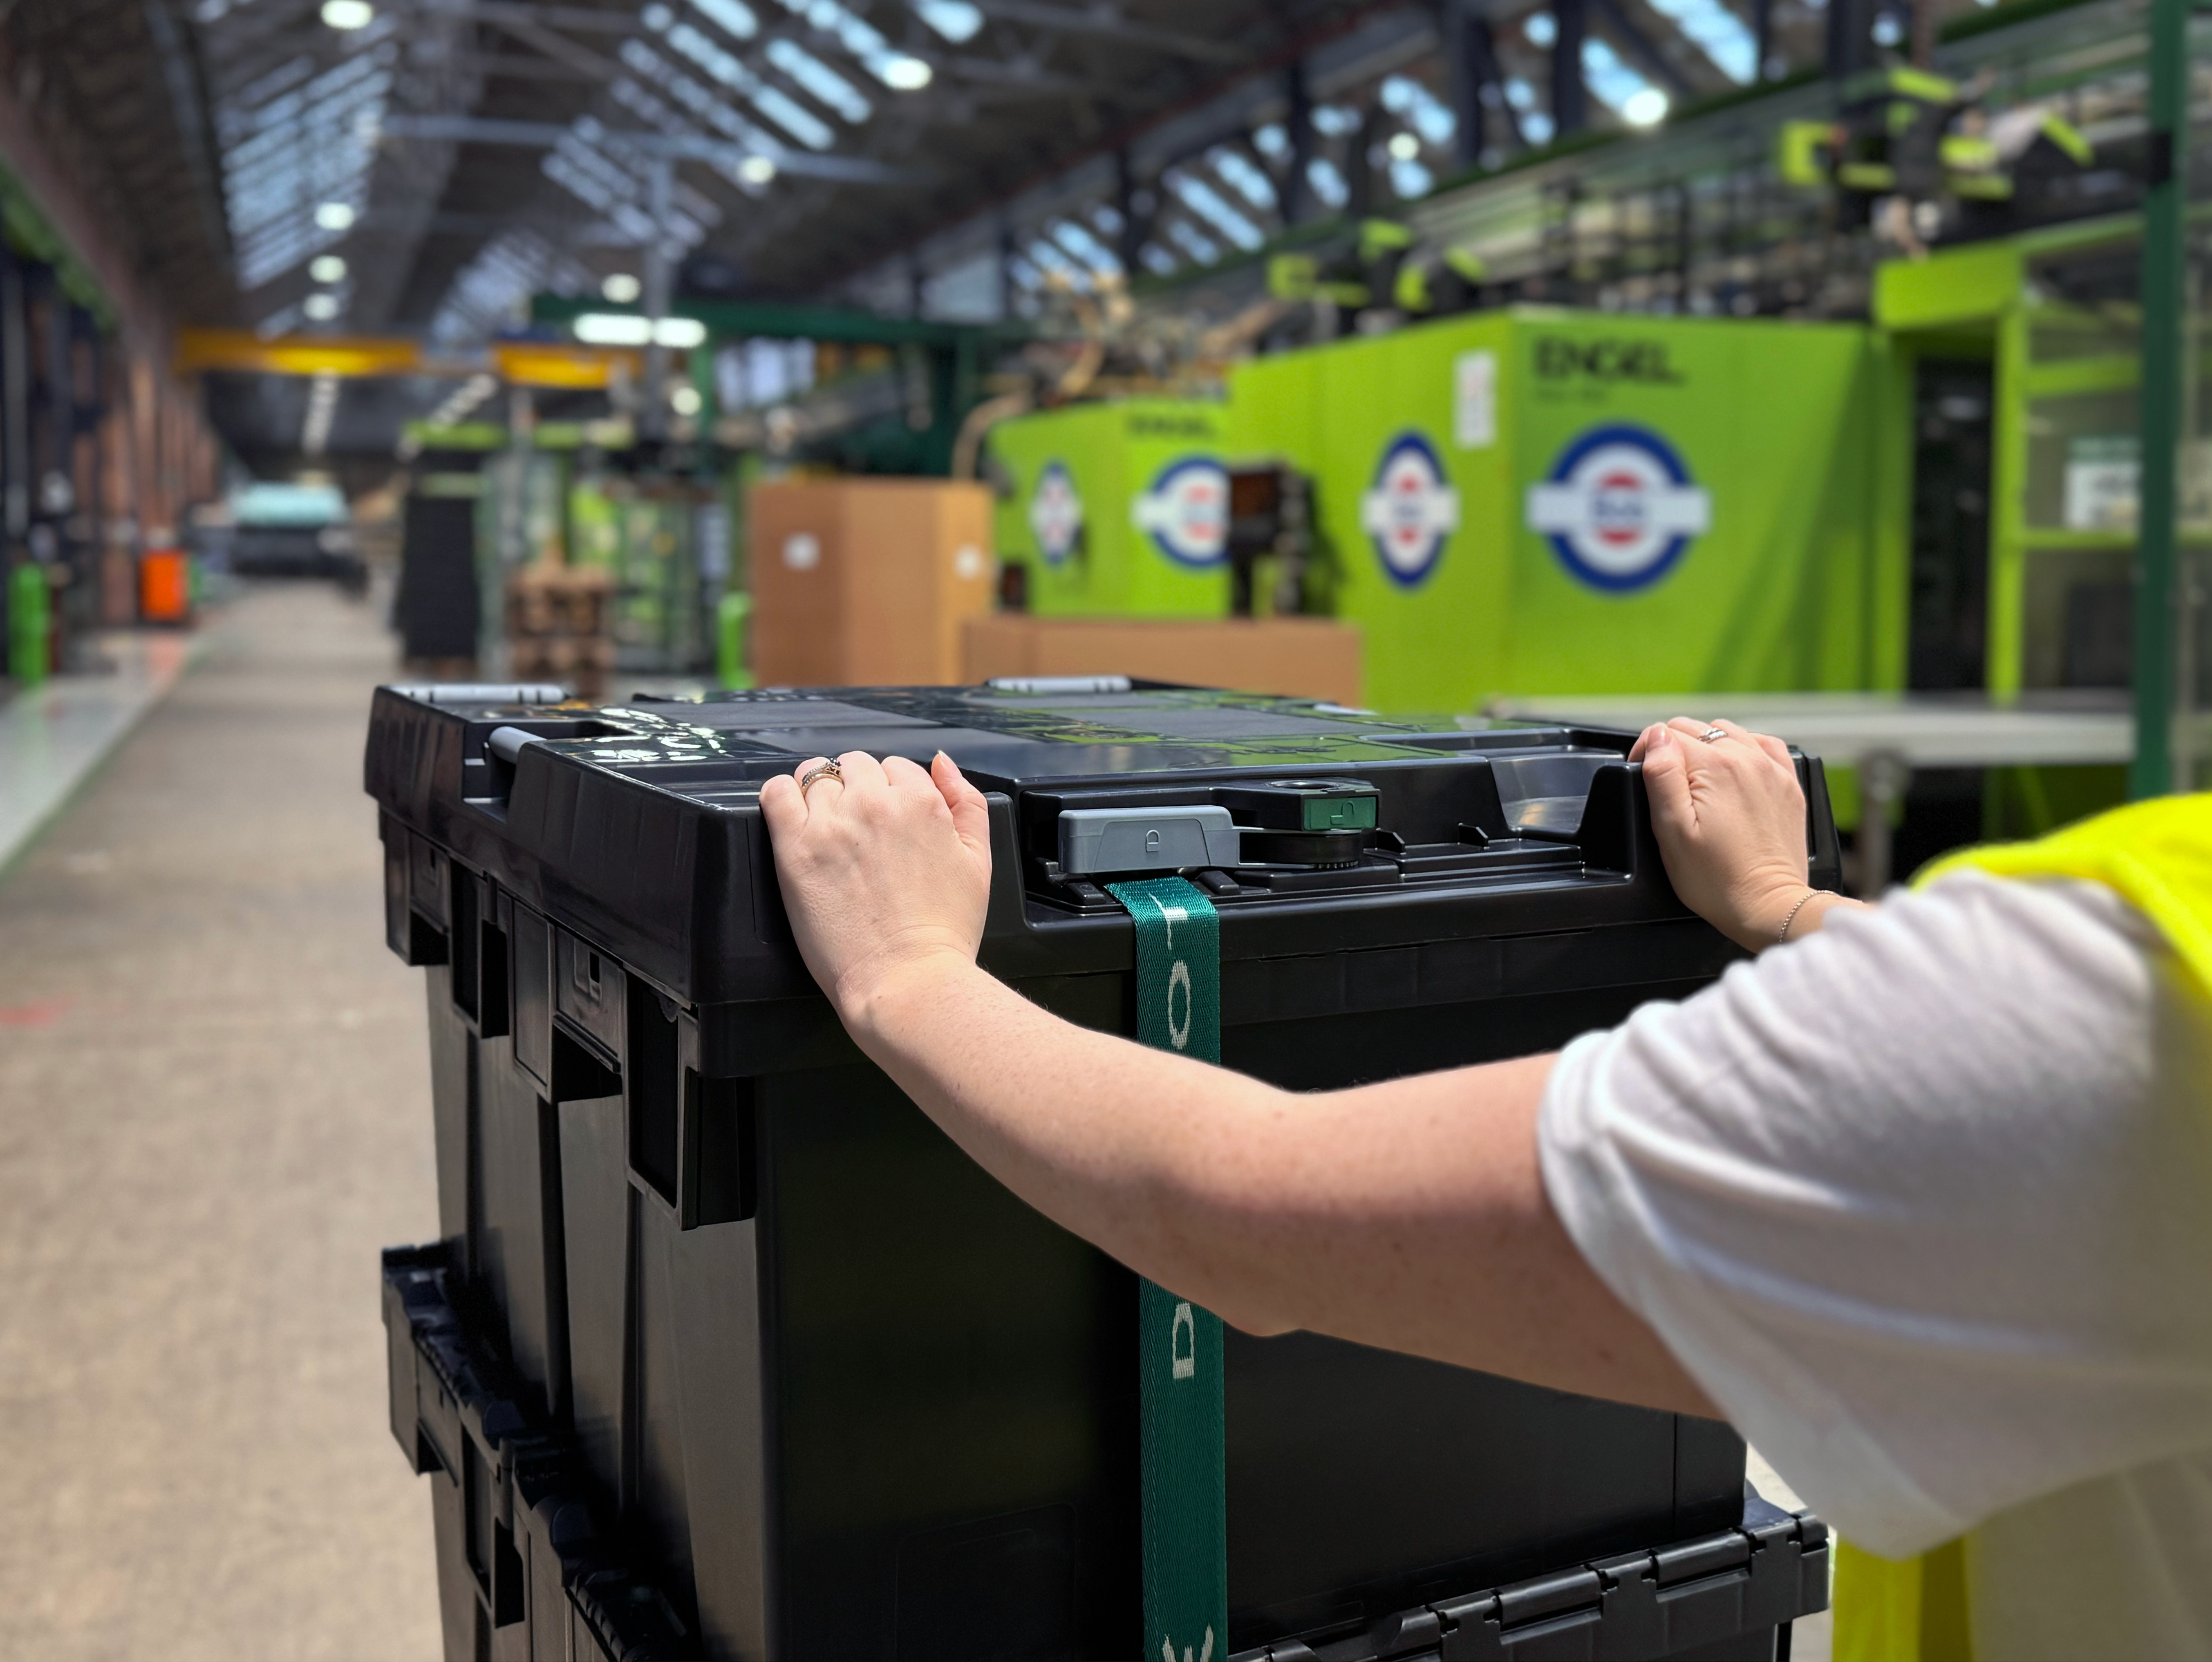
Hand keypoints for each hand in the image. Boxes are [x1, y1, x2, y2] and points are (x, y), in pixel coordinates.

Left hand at [759, 751, 993, 1018]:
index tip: (887, 823)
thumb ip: (966, 802)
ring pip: (815, 774)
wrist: (907, 980)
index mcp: (921, 802)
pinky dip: (780, 795)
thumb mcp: (978, 861)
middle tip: (858, 831)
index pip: (896, 768)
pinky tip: (790, 815)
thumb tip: (941, 761)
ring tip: (825, 830)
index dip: (891, 793)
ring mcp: (832, 824)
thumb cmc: (943, 932)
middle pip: (855, 766)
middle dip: (857, 789)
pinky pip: (776, 793)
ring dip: (820, 793)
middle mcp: (875, 803)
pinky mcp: (796, 849)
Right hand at [1629, 718, 1812, 950]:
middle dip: (1674, 749)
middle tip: (1669, 788)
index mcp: (1714, 766)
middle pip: (1696, 729)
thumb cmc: (1716, 879)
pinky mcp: (1788, 783)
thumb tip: (1657, 737)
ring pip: (1727, 732)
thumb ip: (1661, 776)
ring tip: (1699, 783)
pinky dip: (1744, 749)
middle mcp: (1747, 758)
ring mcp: (1772, 769)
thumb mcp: (1670, 831)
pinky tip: (1734, 771)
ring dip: (1707, 748)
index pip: (1665, 734)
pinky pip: (1763, 745)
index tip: (1645, 780)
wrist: (1768, 905)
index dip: (1645, 753)